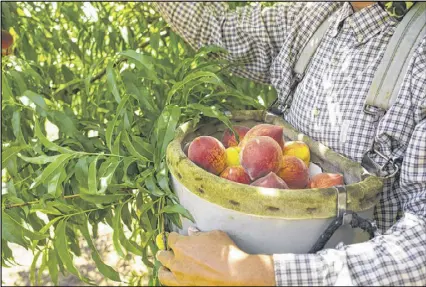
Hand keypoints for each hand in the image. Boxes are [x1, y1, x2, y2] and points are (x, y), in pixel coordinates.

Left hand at [157, 227, 275, 285]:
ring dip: (163, 268)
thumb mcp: (214, 235)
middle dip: (165, 252)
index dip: (174, 237)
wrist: (235, 274)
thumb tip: (191, 232)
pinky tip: (175, 278)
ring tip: (165, 268)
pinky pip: (171, 284)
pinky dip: (171, 280)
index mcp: (182, 245)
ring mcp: (180, 277)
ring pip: (162, 274)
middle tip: (168, 251)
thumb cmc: (226, 252)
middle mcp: (177, 261)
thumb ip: (199, 234)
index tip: (175, 237)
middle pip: (162, 255)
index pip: (170, 238)